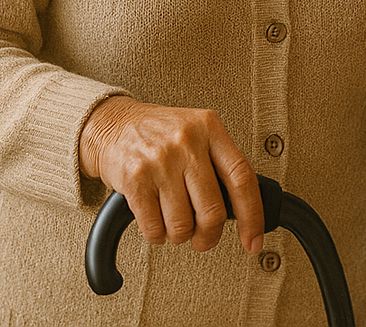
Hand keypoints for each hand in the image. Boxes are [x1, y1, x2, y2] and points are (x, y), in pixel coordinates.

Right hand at [79, 96, 264, 253]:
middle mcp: (187, 142)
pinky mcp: (135, 180)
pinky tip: (156, 221)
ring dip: (179, 236)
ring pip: (182, 225)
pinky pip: (154, 228)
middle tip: (204, 238)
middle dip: (209, 235)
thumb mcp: (197, 132)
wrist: (112, 125)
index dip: (252, 215)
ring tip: (174, 223)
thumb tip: (242, 210)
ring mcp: (160, 161)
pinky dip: (157, 235)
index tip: (253, 239)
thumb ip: (219, 161)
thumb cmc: (159, 134)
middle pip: (213, 210)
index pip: (242, 177)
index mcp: (210, 128)